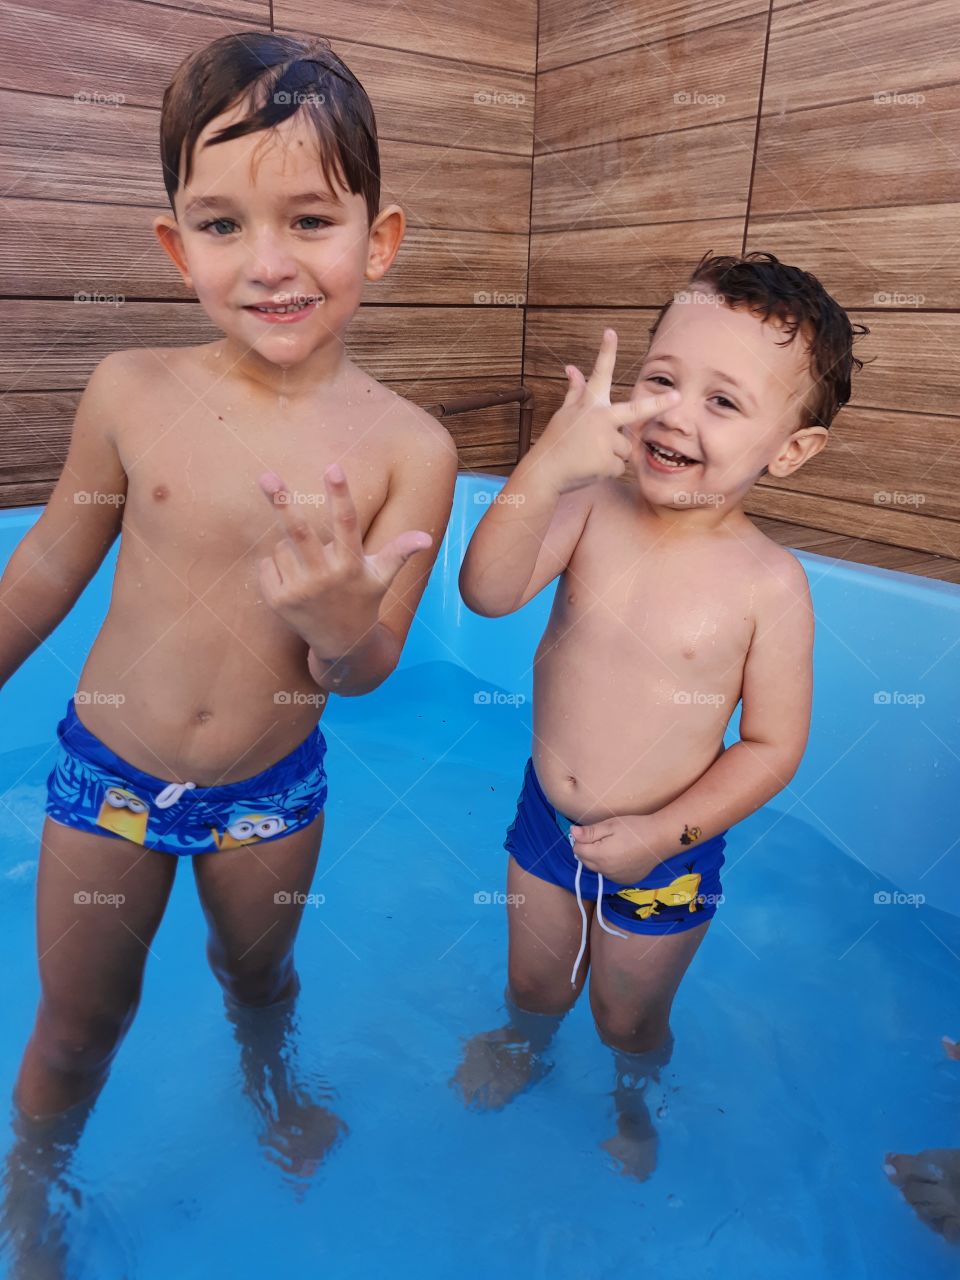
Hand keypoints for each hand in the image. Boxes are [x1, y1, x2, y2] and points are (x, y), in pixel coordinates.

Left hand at [257, 463, 431, 658]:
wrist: (341, 644)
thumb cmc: (364, 600)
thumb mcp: (383, 575)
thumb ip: (401, 552)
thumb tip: (426, 537)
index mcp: (351, 563)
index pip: (346, 521)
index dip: (340, 493)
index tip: (334, 467)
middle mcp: (325, 576)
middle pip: (299, 531)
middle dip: (282, 503)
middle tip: (266, 477)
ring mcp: (299, 590)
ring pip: (282, 546)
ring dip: (290, 548)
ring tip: (309, 569)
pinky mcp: (278, 600)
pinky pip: (267, 564)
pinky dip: (276, 566)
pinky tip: (294, 582)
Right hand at [534, 328, 679, 494]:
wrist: (545, 471)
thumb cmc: (556, 441)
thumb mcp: (565, 413)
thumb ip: (575, 391)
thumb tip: (572, 368)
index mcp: (590, 404)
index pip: (599, 374)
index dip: (606, 352)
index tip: (611, 332)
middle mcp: (600, 418)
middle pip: (636, 410)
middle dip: (659, 404)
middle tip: (677, 396)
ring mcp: (605, 440)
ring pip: (625, 447)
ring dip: (612, 454)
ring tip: (590, 456)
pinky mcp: (607, 461)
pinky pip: (619, 466)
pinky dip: (607, 469)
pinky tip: (591, 468)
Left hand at [569, 812, 662, 884]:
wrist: (660, 839)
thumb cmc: (635, 828)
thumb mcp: (611, 825)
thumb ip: (590, 832)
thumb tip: (572, 833)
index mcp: (600, 856)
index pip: (577, 849)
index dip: (582, 839)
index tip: (594, 832)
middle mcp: (606, 871)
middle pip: (585, 861)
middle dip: (589, 850)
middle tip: (604, 838)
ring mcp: (617, 878)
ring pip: (597, 869)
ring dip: (599, 859)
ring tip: (615, 846)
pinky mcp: (626, 881)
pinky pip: (610, 875)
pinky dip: (611, 867)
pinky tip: (623, 856)